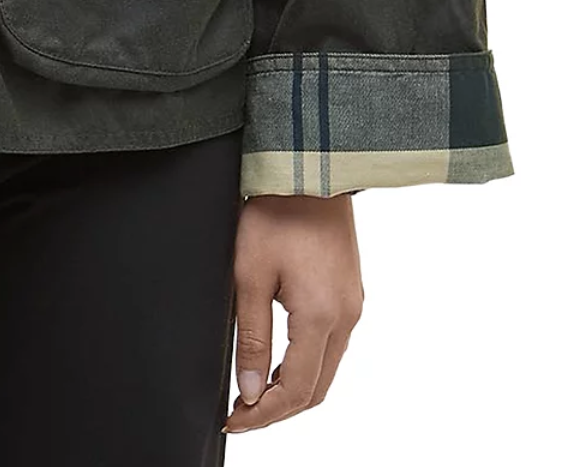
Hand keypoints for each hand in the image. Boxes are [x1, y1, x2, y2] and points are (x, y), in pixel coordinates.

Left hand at [224, 192, 363, 431]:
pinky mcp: (350, 293)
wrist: (309, 168)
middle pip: (316, 389)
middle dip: (277, 409)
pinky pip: (332, 345)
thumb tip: (249, 389)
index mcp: (322, 316)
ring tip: (253, 391)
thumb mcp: (250, 274)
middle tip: (240, 413)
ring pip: (326, 369)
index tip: (233, 419)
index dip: (263, 413)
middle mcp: (346, 317)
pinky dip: (306, 364)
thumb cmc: (275, 211)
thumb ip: (252, 337)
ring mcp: (352, 305)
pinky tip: (278, 360)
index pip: (296, 390)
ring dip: (292, 388)